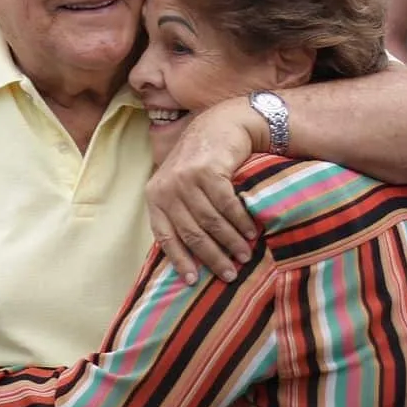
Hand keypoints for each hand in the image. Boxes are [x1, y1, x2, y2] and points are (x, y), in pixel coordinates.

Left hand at [145, 97, 261, 282]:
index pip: (165, 236)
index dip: (180, 260)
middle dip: (213, 257)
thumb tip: (186, 256)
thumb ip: (177, 212)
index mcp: (155, 196)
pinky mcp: (208, 171)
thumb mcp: (179, 184)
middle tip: (230, 274)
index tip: (194, 281)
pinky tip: (251, 232)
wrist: (220, 125)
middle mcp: (167, 188)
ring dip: (231, 242)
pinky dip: (241, 222)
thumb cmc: (200, 162)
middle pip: (192, 233)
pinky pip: (227, 205)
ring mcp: (186, 178)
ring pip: (211, 222)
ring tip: (245, 255)